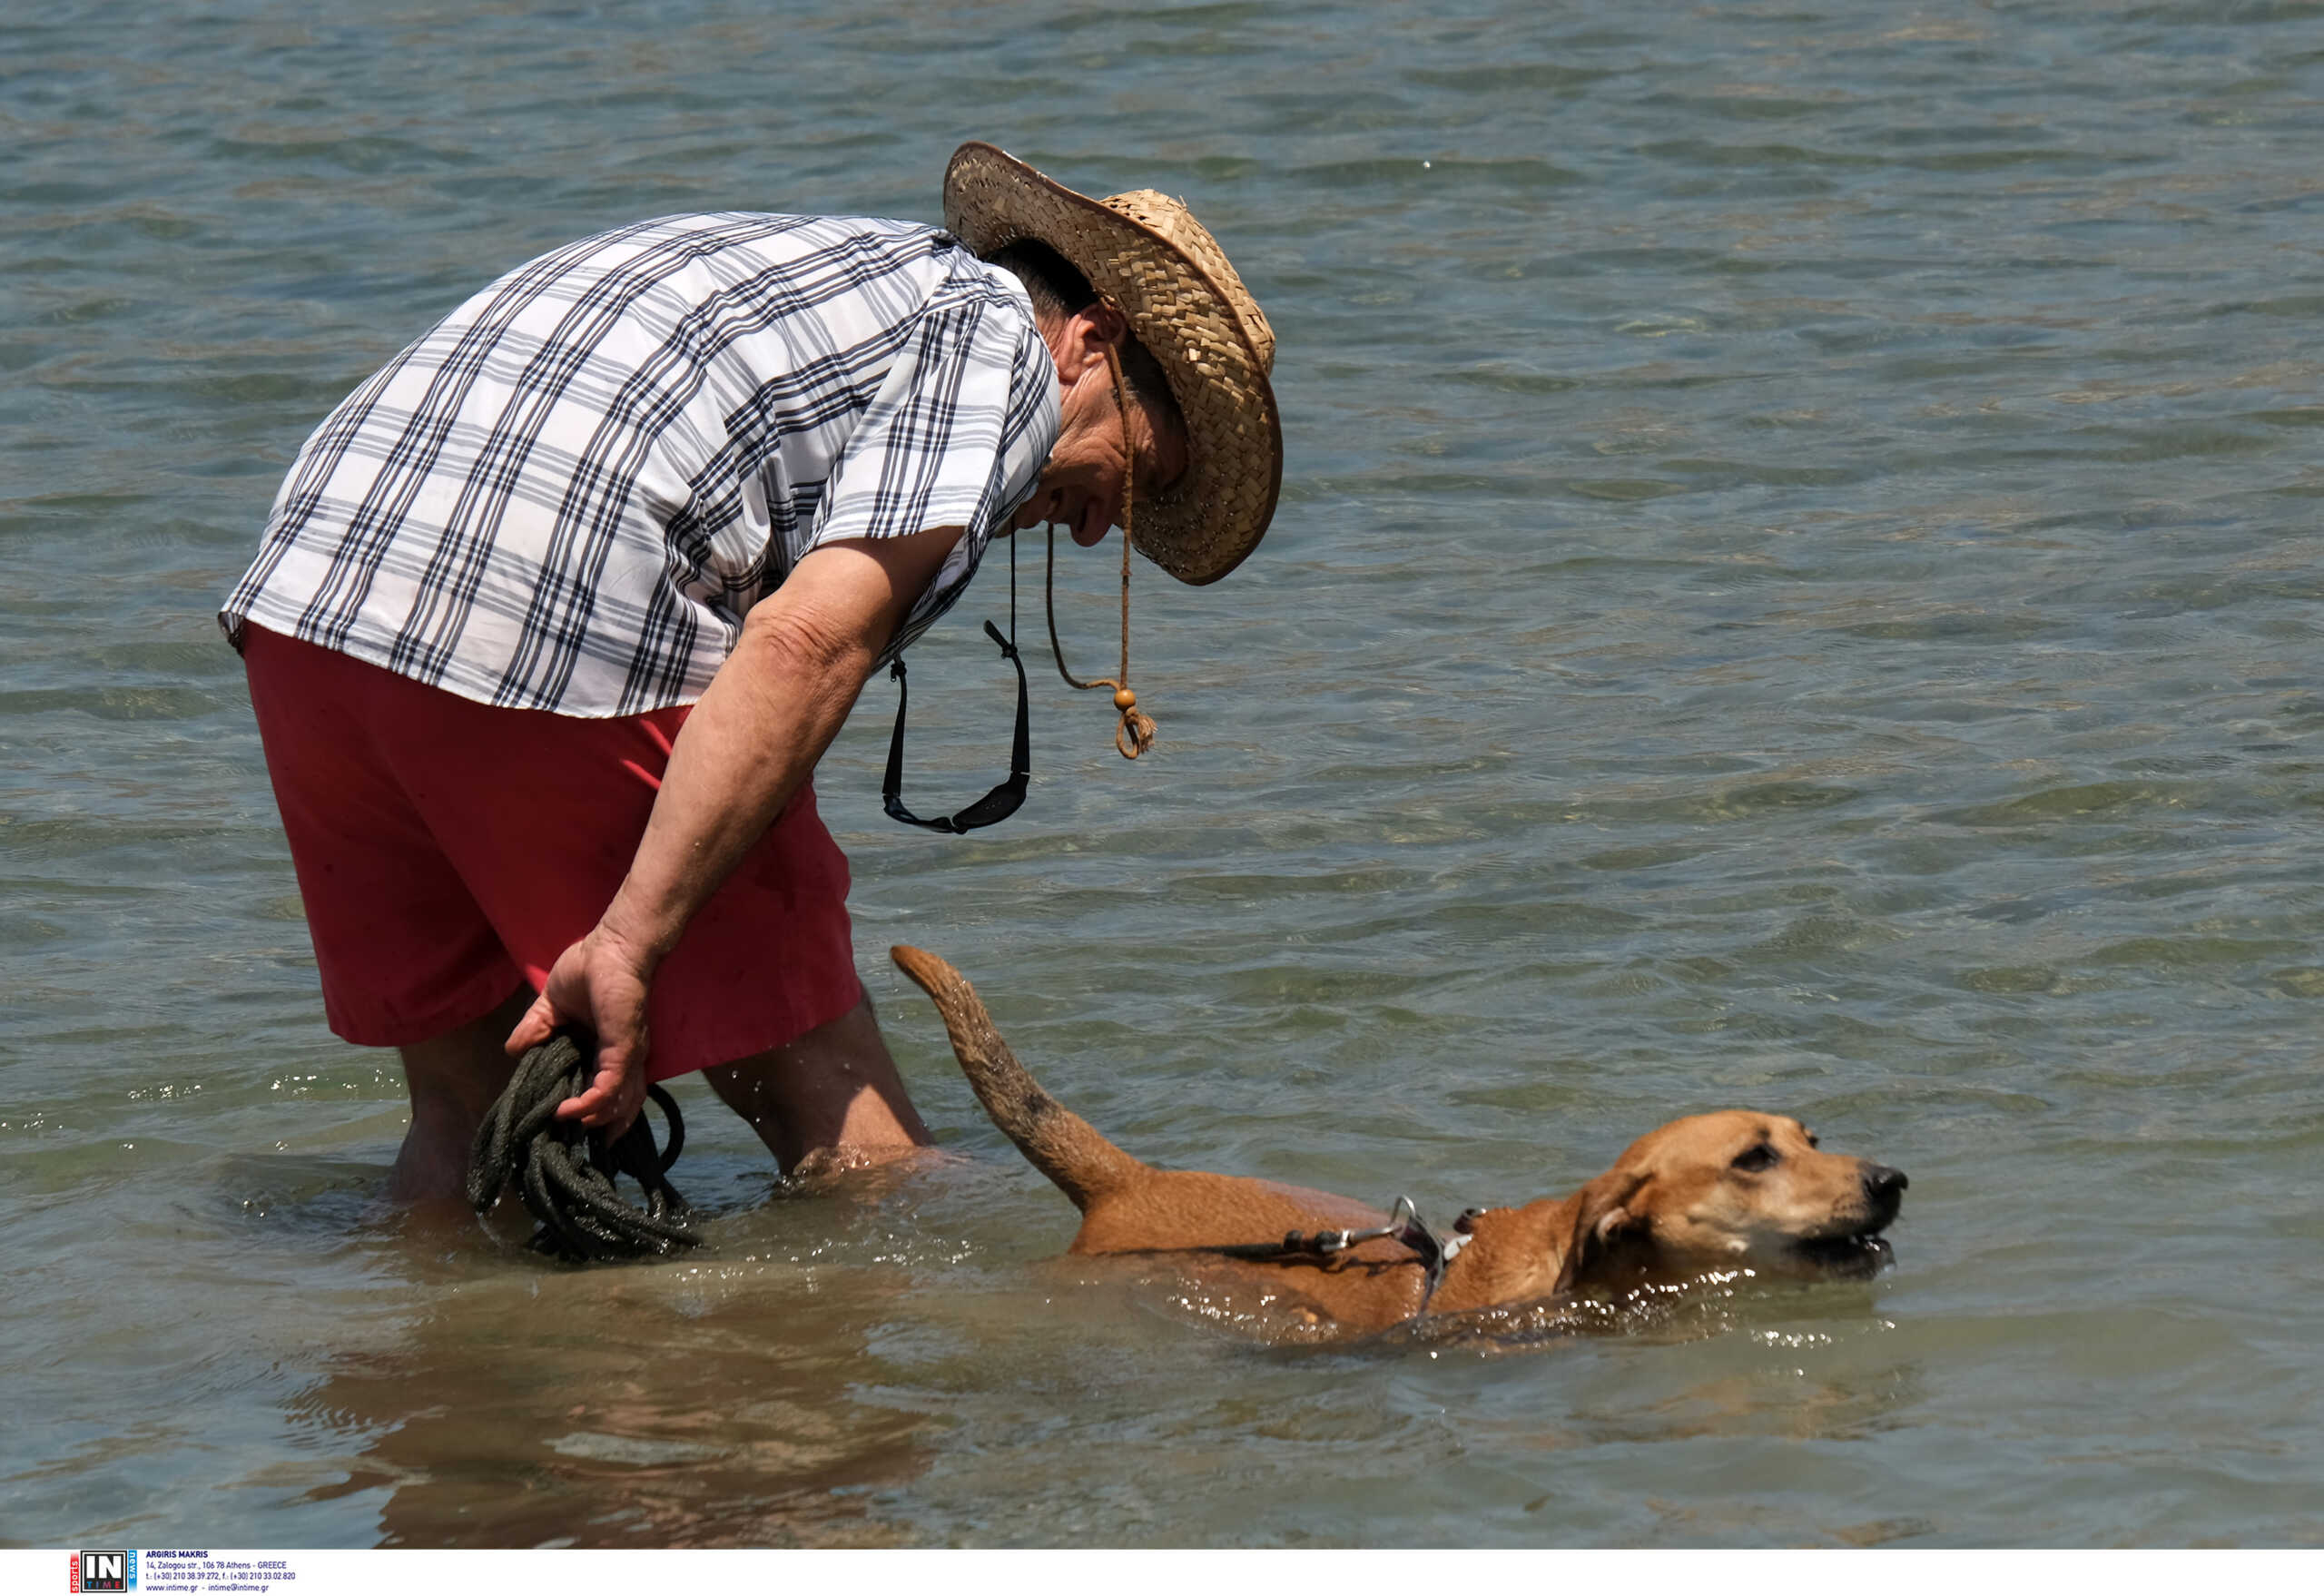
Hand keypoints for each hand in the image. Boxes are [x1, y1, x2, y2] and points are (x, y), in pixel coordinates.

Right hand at [504, 927, 655, 1133]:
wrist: (612, 946)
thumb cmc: (589, 969)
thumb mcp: (551, 1007)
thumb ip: (534, 1030)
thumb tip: (513, 1051)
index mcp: (607, 1051)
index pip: (604, 1093)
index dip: (590, 1114)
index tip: (565, 1129)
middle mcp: (622, 1059)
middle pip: (620, 1108)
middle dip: (601, 1131)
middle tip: (573, 1148)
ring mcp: (626, 1055)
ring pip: (619, 1103)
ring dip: (594, 1122)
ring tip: (565, 1130)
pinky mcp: (624, 1047)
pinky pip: (611, 1086)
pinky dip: (592, 1103)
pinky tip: (568, 1111)